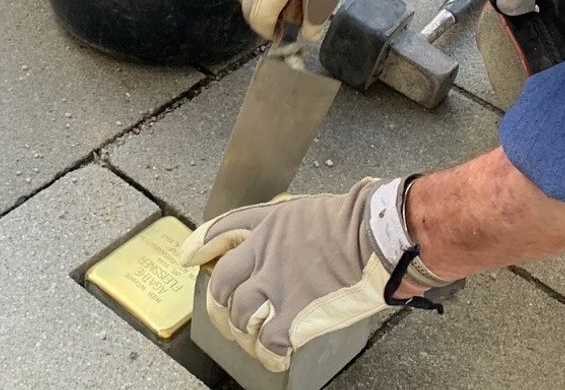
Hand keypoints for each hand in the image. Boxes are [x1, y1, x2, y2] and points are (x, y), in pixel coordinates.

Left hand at [178, 181, 396, 371]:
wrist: (376, 236)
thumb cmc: (356, 220)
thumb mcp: (309, 209)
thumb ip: (287, 226)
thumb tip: (288, 240)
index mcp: (268, 225)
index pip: (221, 231)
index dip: (199, 245)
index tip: (188, 257)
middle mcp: (264, 254)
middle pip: (222, 284)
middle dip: (219, 303)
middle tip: (226, 313)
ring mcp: (277, 286)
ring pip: (240, 316)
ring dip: (244, 330)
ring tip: (253, 336)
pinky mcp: (295, 315)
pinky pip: (268, 343)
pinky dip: (268, 353)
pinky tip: (274, 355)